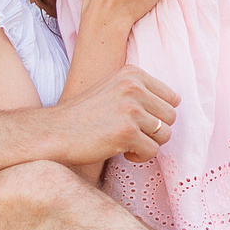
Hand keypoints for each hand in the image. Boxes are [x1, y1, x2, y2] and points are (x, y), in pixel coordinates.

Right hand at [49, 64, 179, 165]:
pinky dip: (140, 157)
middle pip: (171, 117)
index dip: (159, 115)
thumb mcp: (112, 88)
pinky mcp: (127, 132)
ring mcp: (131, 109)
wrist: (54, 132)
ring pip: (165, 135)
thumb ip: (139, 91)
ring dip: (148, 144)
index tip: (141, 122)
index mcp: (132, 73)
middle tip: (134, 135)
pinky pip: (152, 151)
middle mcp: (133, 87)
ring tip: (127, 143)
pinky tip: (122, 152)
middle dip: (156, 131)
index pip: (171, 97)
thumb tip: (175, 103)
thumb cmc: (83, 115)